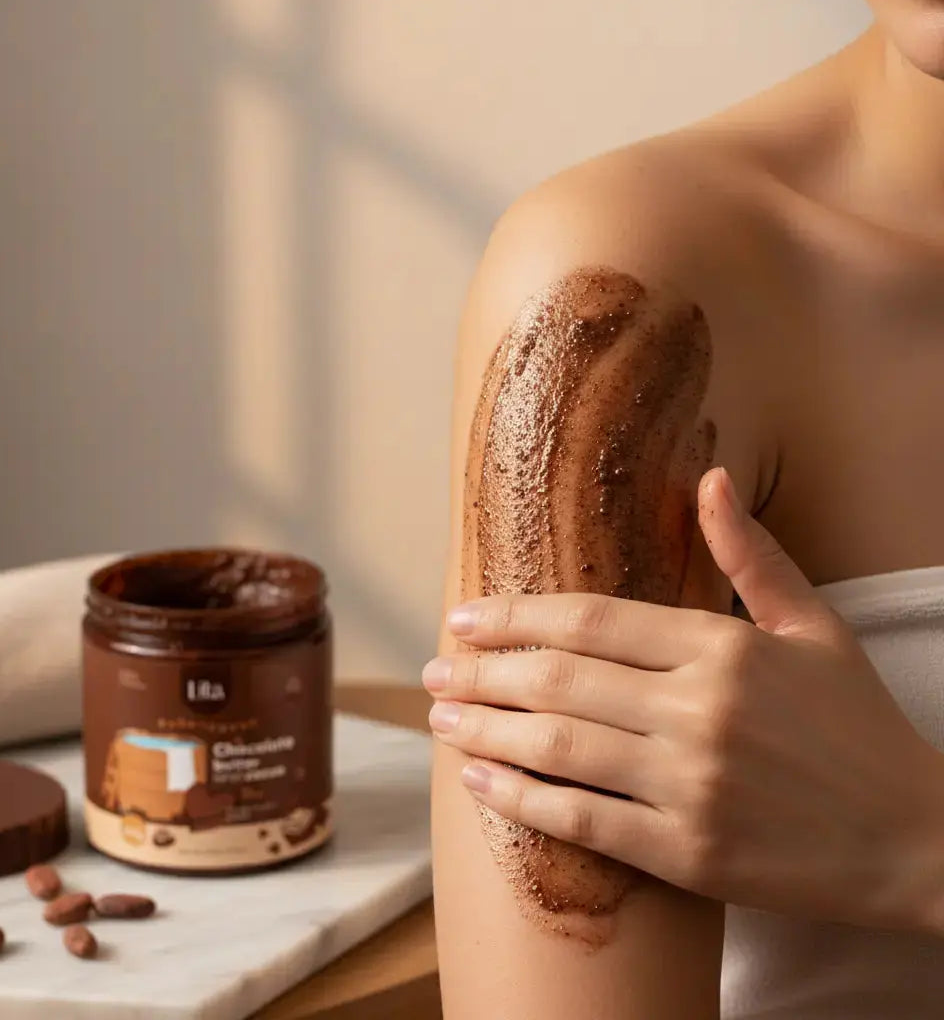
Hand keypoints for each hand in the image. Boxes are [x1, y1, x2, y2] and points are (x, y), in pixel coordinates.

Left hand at [425, 467, 943, 932]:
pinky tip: (479, 778)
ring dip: (483, 727)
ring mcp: (688, 785)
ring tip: (439, 714)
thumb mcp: (813, 627)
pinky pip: (581, 818)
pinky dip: (520, 797)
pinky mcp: (686, 854)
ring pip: (555, 745)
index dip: (515, 616)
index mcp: (722, 647)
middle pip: (557, 679)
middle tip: (434, 668)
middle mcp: (697, 711)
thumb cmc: (859, 727)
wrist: (918, 839)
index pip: (589, 620)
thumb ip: (751, 553)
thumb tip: (709, 475)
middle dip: (482, 671)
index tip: (463, 617)